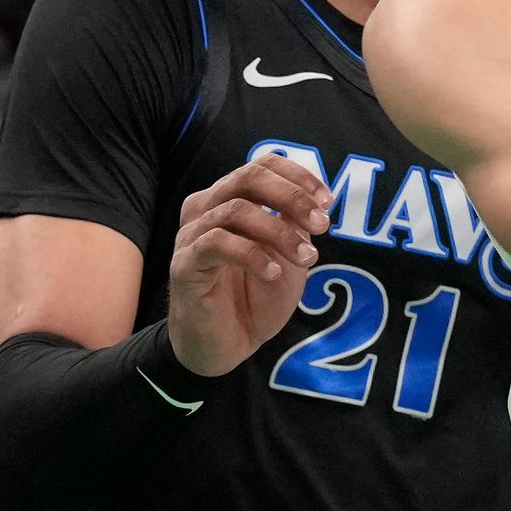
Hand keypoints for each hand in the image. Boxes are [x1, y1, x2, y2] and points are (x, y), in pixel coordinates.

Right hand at [167, 153, 327, 376]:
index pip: (261, 165)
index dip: (297, 176)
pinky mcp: (183, 264)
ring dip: (280, 232)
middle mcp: (206, 209)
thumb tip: (315, 199)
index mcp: (229, 199)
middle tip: (321, 224)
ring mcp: (191, 235)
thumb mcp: (287, 256)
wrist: (228, 345)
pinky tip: (273, 273)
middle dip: (291, 196)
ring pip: (236, 211)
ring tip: (306, 258)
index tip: (327, 201)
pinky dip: (252, 255)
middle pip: (247, 178)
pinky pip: (216, 244)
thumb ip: (295, 225)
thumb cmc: (255, 298)